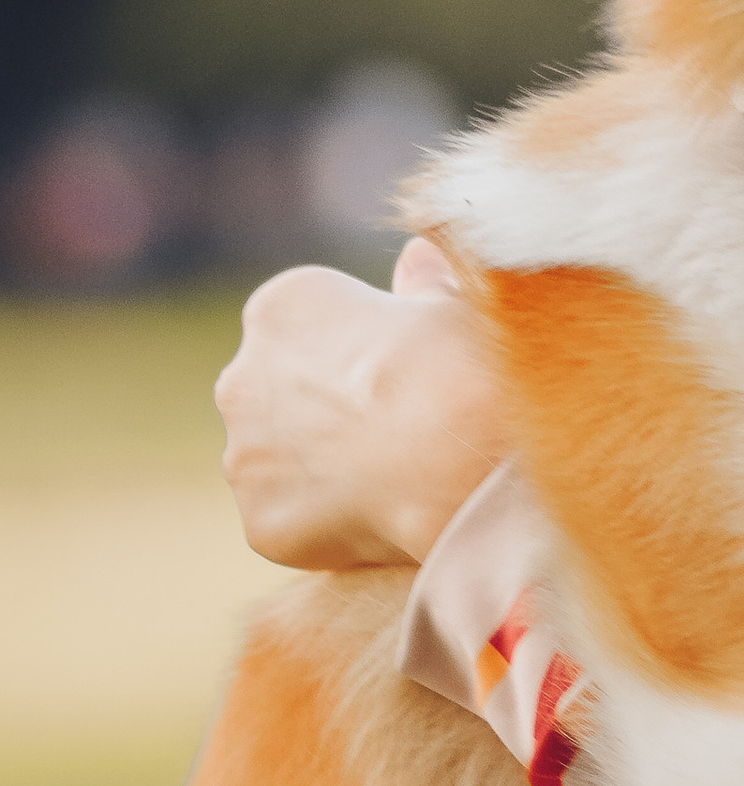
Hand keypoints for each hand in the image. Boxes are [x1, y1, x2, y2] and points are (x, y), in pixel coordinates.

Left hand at [215, 238, 508, 570]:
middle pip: (285, 397)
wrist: (456, 455)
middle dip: (328, 412)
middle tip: (400, 431)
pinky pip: (295, 523)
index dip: (368, 353)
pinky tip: (385, 519)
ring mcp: (244, 456)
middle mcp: (240, 378)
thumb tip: (417, 260)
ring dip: (324, 471)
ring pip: (282, 465)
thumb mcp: (454, 303)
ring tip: (398, 480)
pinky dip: (331, 525)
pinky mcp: (261, 521)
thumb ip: (424, 283)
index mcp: (282, 308)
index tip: (410, 373)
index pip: (311, 328)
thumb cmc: (461, 364)